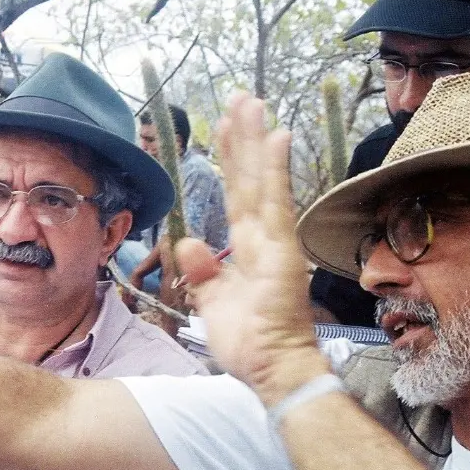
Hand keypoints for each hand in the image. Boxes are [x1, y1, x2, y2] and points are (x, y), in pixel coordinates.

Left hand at [173, 94, 329, 404]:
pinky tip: (275, 136)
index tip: (226, 128)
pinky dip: (274, 169)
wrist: (273, 371)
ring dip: (254, 140)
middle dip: (243, 137)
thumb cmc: (248, 344)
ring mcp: (275, 241)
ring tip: (250, 102)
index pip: (237, 196)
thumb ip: (203, 272)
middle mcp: (264, 238)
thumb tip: (188, 243)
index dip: (232, 162)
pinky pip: (275, 202)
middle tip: (240, 97)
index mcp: (246, 249)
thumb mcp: (212, 304)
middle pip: (249, 179)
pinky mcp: (281, 251)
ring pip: (260, 181)